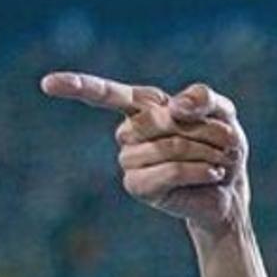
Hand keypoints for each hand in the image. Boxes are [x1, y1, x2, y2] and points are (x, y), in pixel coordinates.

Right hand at [40, 72, 249, 232]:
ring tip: (218, 160)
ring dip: (203, 151)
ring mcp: (129, 162)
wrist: (229, 191)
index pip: (105, 94)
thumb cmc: (222, 148)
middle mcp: (129, 134)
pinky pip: (169, 170)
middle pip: (159, 120)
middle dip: (201, 129)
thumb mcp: (223, 114)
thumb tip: (175, 105)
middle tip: (221, 141)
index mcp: (143, 108)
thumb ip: (204, 97)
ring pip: (167, 146)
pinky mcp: (138, 187)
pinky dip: (197, 171)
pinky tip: (211, 174)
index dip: (78, 87)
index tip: (47, 84)